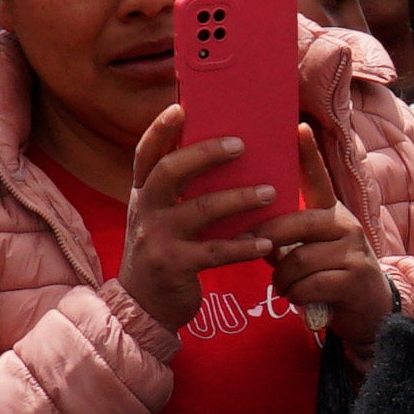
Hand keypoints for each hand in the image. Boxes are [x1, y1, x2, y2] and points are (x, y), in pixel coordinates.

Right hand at [117, 100, 299, 324]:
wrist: (142, 306)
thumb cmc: (163, 252)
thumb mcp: (160, 218)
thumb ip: (179, 192)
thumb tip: (220, 155)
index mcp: (142, 194)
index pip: (146, 154)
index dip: (160, 129)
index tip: (180, 106)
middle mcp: (144, 211)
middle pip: (171, 171)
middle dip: (206, 154)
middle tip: (241, 145)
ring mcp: (157, 239)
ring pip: (201, 210)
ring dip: (239, 199)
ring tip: (271, 192)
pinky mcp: (174, 266)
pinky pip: (216, 251)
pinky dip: (244, 246)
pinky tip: (268, 242)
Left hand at [255, 129, 391, 348]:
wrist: (370, 310)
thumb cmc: (331, 276)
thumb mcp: (314, 249)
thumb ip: (290, 237)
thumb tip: (252, 231)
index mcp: (332, 212)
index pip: (318, 178)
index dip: (308, 154)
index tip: (299, 126)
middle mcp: (345, 224)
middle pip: (295, 224)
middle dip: (267, 240)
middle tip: (252, 252)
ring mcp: (353, 250)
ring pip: (298, 260)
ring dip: (282, 278)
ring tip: (282, 286)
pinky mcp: (355, 278)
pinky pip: (309, 284)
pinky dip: (296, 295)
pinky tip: (298, 298)